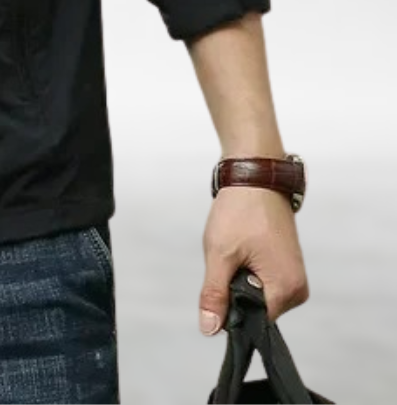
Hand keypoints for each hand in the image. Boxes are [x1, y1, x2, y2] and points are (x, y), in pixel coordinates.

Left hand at [199, 185, 308, 332]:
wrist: (255, 177)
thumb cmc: (240, 210)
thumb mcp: (220, 254)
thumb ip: (215, 294)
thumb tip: (210, 329)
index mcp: (287, 291)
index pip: (254, 322)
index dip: (231, 307)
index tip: (221, 278)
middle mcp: (297, 289)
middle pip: (256, 308)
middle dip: (234, 288)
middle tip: (230, 255)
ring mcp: (293, 277)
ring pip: (256, 294)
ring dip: (239, 276)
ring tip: (238, 247)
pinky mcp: (286, 266)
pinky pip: (261, 280)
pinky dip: (246, 268)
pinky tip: (243, 247)